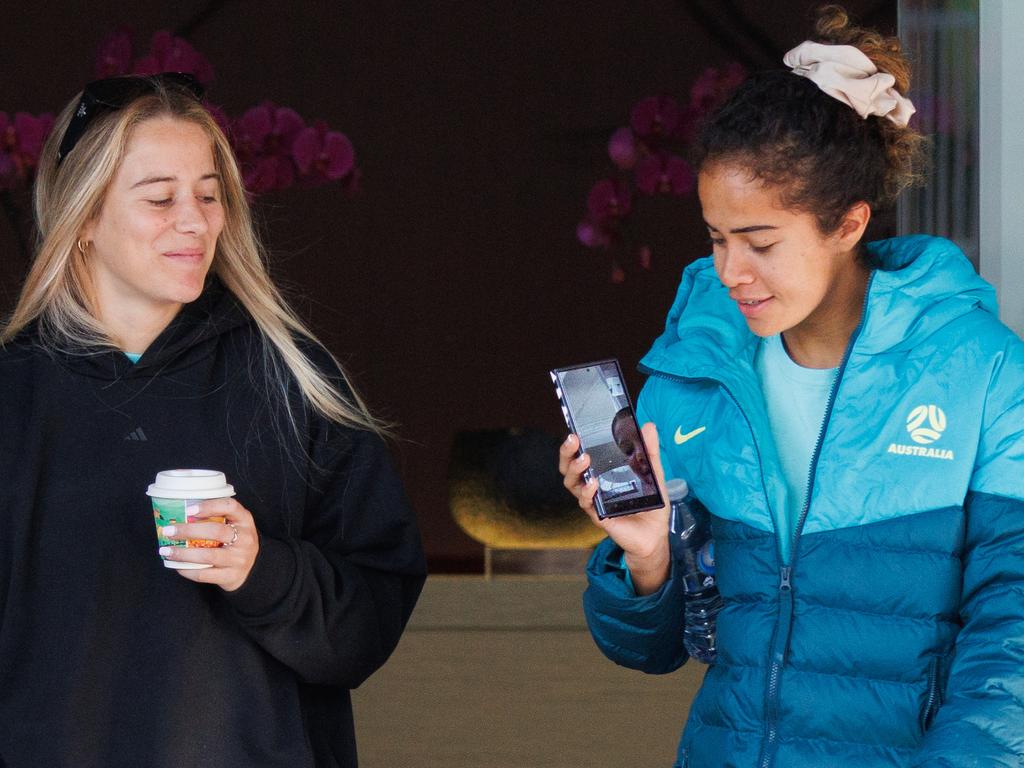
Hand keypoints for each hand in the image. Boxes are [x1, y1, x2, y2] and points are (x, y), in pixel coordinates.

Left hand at [158, 498, 259, 591]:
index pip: (230, 506)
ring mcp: (239, 559)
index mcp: (245, 521)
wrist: (253, 569)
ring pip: (208, 556)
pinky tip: (176, 566)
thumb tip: (182, 512)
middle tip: (168, 531)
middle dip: (188, 531)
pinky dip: (187, 570)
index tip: (188, 510)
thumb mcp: (235, 525)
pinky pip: (205, 574)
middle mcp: (245, 539)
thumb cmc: (236, 542)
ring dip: (183, 554)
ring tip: (166, 551)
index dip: (209, 506)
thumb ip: (217, 517)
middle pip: (216, 531)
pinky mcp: (231, 576)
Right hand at [559, 423, 670, 593]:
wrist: (656, 534)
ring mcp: (594, 500)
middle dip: (567, 452)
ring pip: (572, 483)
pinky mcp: (598, 515)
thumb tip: (648, 426)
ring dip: (575, 469)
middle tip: (573, 440)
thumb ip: (649, 451)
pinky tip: (593, 484)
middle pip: (569, 467)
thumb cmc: (650, 503)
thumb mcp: (653, 473)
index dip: (574, 443)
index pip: (581, 454)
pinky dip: (587, 492)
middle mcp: (593, 484)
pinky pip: (586, 503)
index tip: (575, 429)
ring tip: (584, 459)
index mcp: (603, 472)